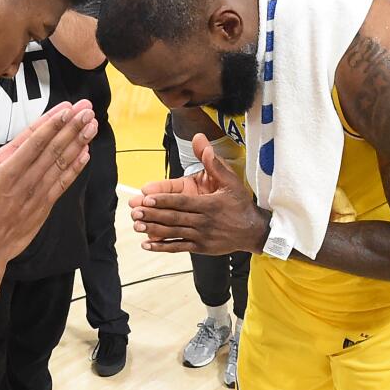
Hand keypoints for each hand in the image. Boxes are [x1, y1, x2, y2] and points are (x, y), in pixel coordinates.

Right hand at [0, 101, 95, 259]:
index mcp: (5, 175)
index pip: (32, 145)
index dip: (50, 126)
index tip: (66, 110)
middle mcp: (25, 183)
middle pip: (52, 150)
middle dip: (70, 128)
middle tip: (86, 109)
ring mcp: (37, 196)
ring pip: (61, 164)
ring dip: (77, 143)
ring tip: (92, 125)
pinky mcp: (43, 207)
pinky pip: (62, 184)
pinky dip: (75, 169)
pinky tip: (85, 154)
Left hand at [130, 133, 271, 254]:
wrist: (253, 231)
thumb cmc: (241, 204)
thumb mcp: (232, 181)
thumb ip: (214, 163)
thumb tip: (202, 141)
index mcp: (209, 205)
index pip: (182, 202)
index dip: (164, 200)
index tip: (148, 198)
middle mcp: (203, 222)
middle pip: (174, 218)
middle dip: (153, 214)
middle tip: (135, 211)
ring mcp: (201, 237)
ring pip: (174, 233)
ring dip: (154, 230)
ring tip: (137, 226)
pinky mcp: (201, 248)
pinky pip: (179, 247)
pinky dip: (163, 247)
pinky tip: (147, 244)